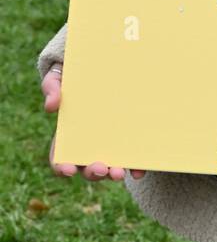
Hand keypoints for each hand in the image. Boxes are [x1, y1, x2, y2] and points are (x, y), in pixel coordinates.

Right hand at [41, 65, 145, 180]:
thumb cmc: (76, 77)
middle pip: (87, 168)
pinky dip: (135, 168)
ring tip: (119, 173)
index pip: (61, 158)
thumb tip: (51, 105)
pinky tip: (139, 170)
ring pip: (109, 168)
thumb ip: (52, 87)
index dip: (62, 166)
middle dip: (93, 172)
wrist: (103, 66)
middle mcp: (89, 145)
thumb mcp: (60, 77)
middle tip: (100, 168)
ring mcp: (110, 145)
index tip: (68, 169)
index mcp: (69, 136)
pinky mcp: (128, 141)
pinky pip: (131, 159)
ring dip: (113, 174)